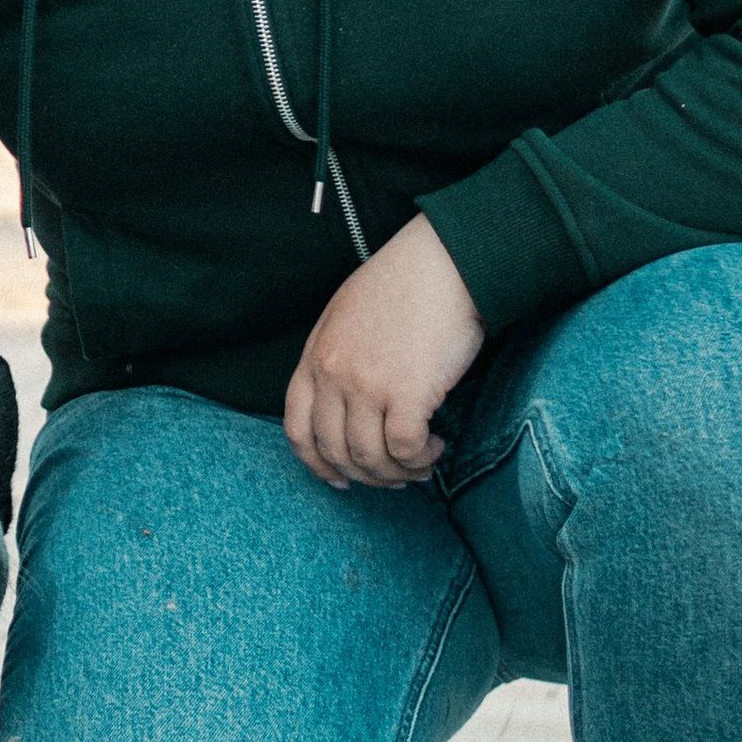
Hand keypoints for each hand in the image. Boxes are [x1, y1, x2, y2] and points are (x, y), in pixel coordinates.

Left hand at [284, 215, 483, 491]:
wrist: (445, 262)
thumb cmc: (403, 282)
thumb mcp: (346, 314)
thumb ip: (336, 356)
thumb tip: (348, 403)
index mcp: (315, 356)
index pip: (297, 427)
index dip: (316, 462)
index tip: (339, 477)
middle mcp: (333, 375)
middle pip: (336, 450)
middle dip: (366, 475)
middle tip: (395, 478)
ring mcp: (367, 386)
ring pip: (370, 457)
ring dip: (398, 472)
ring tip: (421, 465)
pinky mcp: (407, 393)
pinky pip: (405, 449)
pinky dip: (420, 460)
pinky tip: (435, 449)